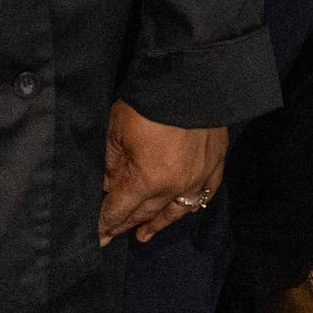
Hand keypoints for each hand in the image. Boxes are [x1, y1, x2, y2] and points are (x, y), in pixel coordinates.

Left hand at [99, 104, 225, 244]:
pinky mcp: (215, 165)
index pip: (120, 209)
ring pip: (175, 210)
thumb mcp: (117, 129)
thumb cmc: (148, 101)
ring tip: (144, 235)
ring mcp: (198, 178)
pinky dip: (191, 205)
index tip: (98, 236)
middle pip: (145, 213)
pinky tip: (183, 211)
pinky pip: (203, 194)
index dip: (106, 223)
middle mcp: (174, 186)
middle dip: (127, 224)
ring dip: (157, 223)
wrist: (191, 76)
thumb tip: (110, 184)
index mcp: (146, 179)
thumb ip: (112, 162)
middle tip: (115, 233)